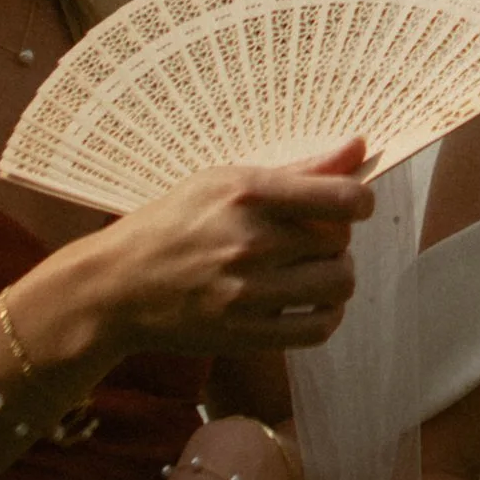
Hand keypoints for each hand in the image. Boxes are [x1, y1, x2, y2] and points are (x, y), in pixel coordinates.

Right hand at [98, 143, 369, 359]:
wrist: (118, 286)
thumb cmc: (172, 224)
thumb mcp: (225, 181)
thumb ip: (298, 170)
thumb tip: (359, 146)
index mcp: (248, 194)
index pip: (342, 199)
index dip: (360, 203)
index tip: (353, 206)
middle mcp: (251, 242)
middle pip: (341, 241)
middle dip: (336, 238)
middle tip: (314, 238)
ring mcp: (249, 292)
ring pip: (339, 284)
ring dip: (336, 275)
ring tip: (314, 269)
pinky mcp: (247, 334)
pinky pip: (319, 328)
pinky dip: (327, 315)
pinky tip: (310, 303)